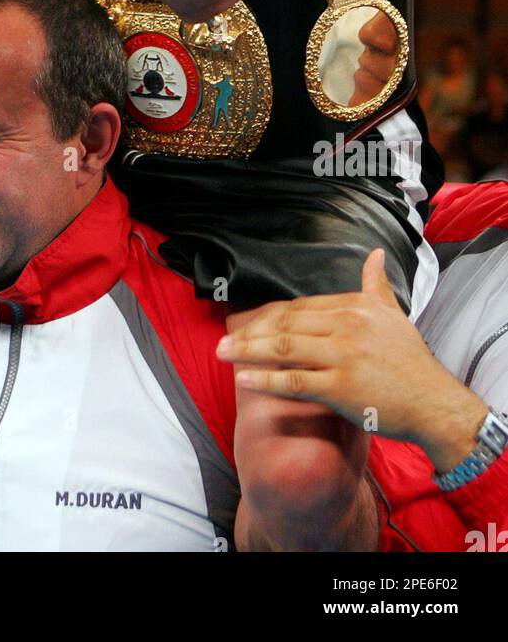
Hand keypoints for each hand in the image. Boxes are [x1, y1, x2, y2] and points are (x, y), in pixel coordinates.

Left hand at [216, 250, 487, 468]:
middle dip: (250, 332)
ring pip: (284, 348)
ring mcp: (342, 356)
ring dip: (248, 350)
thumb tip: (374, 253)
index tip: (246, 324)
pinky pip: (295, 381)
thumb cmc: (411, 361)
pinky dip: (266, 379)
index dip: (268, 317)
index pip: (299, 307)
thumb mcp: (394, 314)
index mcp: (353, 306)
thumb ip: (375, 285)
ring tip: (223, 354)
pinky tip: (245, 377)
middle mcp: (346, 325)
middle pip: (285, 324)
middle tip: (222, 340)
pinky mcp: (341, 387)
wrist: (435, 403)